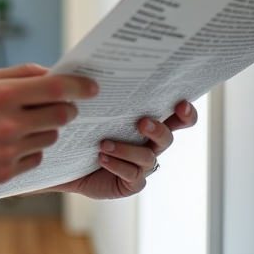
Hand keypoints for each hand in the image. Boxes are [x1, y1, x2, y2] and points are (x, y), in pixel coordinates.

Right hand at [0, 63, 98, 185]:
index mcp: (3, 95)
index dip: (79, 86)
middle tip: (60, 107)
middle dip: (66, 109)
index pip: (55, 88)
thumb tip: (52, 73)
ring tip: (24, 126)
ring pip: (51, 138)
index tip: (92, 87)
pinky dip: (31, 151)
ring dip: (46, 130)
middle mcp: (9, 124)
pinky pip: (36, 160)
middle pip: (61, 115)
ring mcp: (8, 151)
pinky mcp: (5, 173)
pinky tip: (12, 145)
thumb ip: (21, 74)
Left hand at [47, 99, 198, 199]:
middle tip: (142, 122)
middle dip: (158, 129)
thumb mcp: (91, 109)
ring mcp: (141, 165)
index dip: (185, 113)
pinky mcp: (130, 183)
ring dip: (127, 149)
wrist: (68, 162)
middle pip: (167, 137)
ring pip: (147, 157)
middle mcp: (149, 144)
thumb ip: (98, 92)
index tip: (181, 103)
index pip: (176, 117)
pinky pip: (133, 176)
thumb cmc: (84, 130)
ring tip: (104, 144)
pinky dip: (118, 166)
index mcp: (147, 123)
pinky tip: (102, 158)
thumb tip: (90, 71)